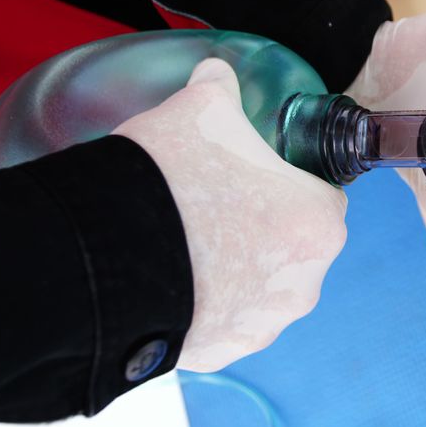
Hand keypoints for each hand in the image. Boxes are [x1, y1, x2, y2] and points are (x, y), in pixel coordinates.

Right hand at [114, 59, 346, 371]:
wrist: (103, 257)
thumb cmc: (168, 180)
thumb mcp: (199, 109)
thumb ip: (220, 88)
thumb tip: (216, 74)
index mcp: (318, 223)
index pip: (323, 196)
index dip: (290, 181)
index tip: (257, 175)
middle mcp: (304, 284)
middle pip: (294, 245)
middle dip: (264, 227)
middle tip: (216, 204)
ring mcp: (262, 326)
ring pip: (261, 287)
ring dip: (237, 268)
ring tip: (189, 242)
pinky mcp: (222, 352)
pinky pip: (223, 321)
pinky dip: (206, 303)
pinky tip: (174, 276)